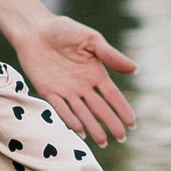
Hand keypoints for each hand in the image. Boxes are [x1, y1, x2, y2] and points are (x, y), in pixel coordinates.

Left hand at [13, 13, 137, 145]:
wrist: (34, 29)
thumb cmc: (64, 30)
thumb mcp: (91, 40)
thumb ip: (111, 55)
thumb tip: (135, 69)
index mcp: (95, 73)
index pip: (112, 96)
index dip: (122, 109)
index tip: (132, 123)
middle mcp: (82, 86)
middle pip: (99, 108)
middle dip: (110, 122)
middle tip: (121, 137)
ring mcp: (66, 90)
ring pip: (82, 112)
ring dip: (92, 126)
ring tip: (102, 142)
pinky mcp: (48, 91)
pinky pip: (61, 108)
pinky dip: (70, 118)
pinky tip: (79, 130)